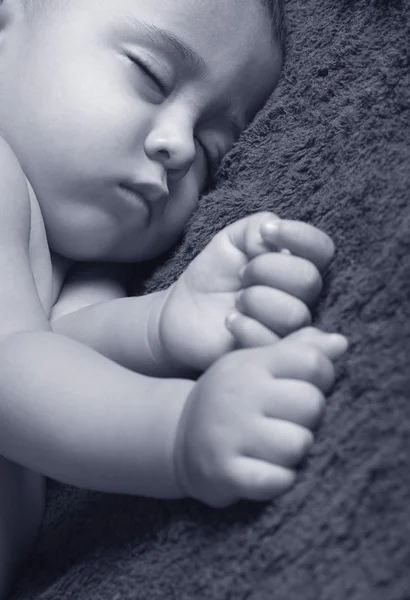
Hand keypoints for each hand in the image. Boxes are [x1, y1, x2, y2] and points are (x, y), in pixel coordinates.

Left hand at [152, 212, 334, 374]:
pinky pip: (274, 342)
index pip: (322, 248)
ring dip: (256, 300)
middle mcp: (303, 298)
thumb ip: (257, 227)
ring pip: (295, 314)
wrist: (185, 312)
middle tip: (241, 275)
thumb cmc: (214, 275)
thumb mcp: (232, 240)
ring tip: (236, 301)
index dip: (299, 237)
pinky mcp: (272, 354)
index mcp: (299, 265)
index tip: (266, 232)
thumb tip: (272, 234)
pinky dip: (247, 326)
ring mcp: (291, 330)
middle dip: (266, 269)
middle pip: (308, 279)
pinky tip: (230, 321)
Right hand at [173, 327, 347, 507]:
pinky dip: (280, 480)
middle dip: (309, 419)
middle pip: (311, 404)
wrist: (179, 438)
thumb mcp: (258, 365)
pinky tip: (267, 470)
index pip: (313, 363)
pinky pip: (278, 480)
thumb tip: (342, 343)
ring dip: (295, 453)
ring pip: (298, 445)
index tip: (308, 387)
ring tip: (277, 448)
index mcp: (251, 363)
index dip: (323, 378)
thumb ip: (300, 350)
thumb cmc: (234, 398)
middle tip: (290, 422)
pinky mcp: (225, 471)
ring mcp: (230, 433)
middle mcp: (239, 393)